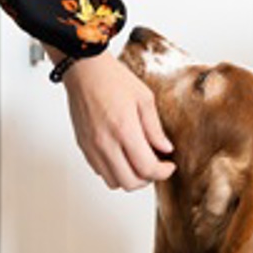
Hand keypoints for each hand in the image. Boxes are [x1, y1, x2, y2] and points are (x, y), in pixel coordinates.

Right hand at [61, 51, 175, 190]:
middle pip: (129, 182)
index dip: (162, 172)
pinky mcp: (83, 146)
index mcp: (124, 129)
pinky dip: (114, 170)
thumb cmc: (112, 79)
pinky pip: (100, 171)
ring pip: (113, 182)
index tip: (168, 166)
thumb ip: (155, 128)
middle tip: (155, 167)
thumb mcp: (144, 99)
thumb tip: (165, 149)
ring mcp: (91, 147)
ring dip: (129, 178)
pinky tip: (122, 156)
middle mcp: (105, 143)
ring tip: (138, 163)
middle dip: (147, 179)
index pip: (146, 168)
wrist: (83, 70)